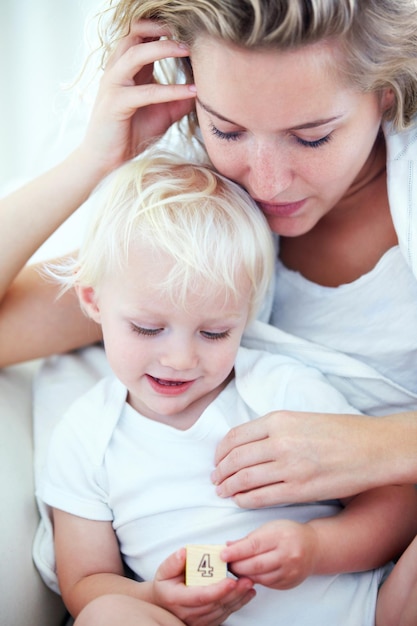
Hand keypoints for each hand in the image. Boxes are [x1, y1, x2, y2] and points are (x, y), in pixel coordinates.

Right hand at [79, 19, 195, 176]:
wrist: (107, 161)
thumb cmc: (133, 134)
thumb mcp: (163, 112)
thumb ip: (180, 98)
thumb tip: (205, 90)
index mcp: (127, 67)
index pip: (141, 33)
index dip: (162, 25)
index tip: (188, 26)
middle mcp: (117, 70)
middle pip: (134, 32)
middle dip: (160, 25)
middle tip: (187, 28)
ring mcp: (113, 85)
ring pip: (135, 54)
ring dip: (163, 48)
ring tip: (188, 49)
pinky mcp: (115, 104)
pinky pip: (146, 91)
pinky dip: (170, 90)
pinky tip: (191, 92)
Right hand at [152, 548, 255, 625]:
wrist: (164, 604)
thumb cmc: (166, 585)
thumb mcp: (164, 571)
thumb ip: (174, 562)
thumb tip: (184, 553)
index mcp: (176, 598)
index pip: (200, 596)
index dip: (217, 590)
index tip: (231, 581)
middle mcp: (188, 613)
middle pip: (215, 604)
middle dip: (233, 593)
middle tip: (247, 580)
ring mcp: (197, 621)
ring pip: (222, 611)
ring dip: (238, 598)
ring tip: (249, 584)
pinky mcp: (206, 623)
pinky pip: (224, 615)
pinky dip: (237, 604)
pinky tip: (247, 594)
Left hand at [212, 410, 381, 506]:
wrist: (370, 447)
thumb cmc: (337, 431)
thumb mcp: (299, 418)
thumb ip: (272, 429)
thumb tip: (246, 444)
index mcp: (278, 420)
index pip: (235, 436)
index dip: (221, 451)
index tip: (217, 459)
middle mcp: (279, 441)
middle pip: (235, 459)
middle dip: (220, 471)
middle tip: (215, 479)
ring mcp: (289, 467)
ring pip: (244, 479)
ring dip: (228, 487)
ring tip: (223, 491)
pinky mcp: (299, 490)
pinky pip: (261, 497)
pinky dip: (245, 499)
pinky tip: (240, 500)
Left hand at [222, 520, 317, 588]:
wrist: (314, 546)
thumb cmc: (289, 533)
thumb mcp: (269, 528)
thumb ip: (248, 539)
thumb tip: (228, 546)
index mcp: (280, 536)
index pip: (253, 546)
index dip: (236, 552)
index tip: (222, 555)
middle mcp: (287, 554)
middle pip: (255, 564)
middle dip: (237, 565)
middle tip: (226, 564)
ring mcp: (290, 571)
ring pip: (260, 577)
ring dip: (244, 574)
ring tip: (235, 569)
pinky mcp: (290, 582)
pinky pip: (268, 584)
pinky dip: (256, 579)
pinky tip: (250, 574)